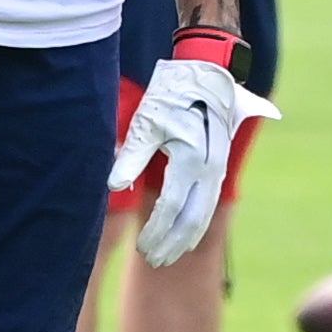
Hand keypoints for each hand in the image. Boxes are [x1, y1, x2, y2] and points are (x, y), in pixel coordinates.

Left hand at [110, 58, 279, 267]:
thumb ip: (131, 156)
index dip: (155, 231)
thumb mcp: (147, 121)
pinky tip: (187, 235)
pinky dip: (197, 223)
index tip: (140, 247)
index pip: (171, 208)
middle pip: (192, 220)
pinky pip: (210, 203)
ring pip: (204, 215)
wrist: (207, 71)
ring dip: (185, 238)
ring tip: (168, 255)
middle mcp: (210, 169)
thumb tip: (113, 186)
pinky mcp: (219, 164)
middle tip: (153, 261)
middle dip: (172, 244)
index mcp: (191, 159)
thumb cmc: (172, 93)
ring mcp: (218, 168)